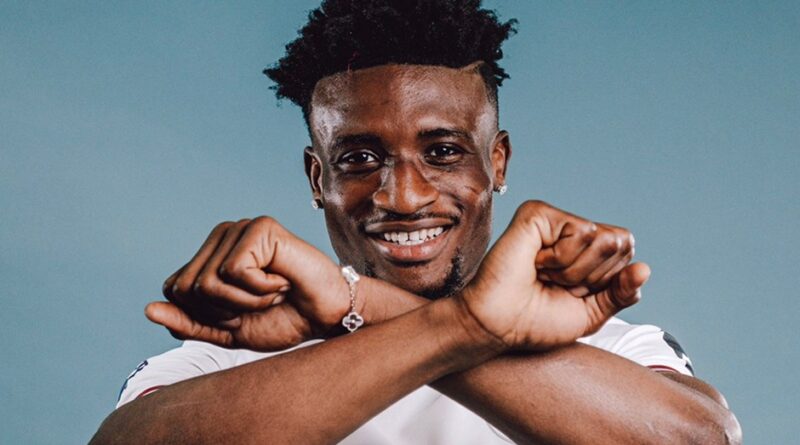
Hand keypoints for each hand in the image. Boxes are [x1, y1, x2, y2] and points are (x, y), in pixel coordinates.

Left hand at [146, 217, 350, 350]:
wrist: (327, 316)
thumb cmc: (283, 319)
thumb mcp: (228, 330)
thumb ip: (189, 322)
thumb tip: (148, 309)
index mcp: (209, 256)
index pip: (174, 290)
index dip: (206, 315)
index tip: (241, 312)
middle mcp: (220, 236)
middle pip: (186, 288)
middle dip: (223, 311)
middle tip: (258, 304)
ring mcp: (239, 228)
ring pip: (208, 282)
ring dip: (245, 302)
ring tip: (272, 293)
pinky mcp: (259, 228)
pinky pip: (234, 271)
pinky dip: (259, 290)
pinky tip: (281, 281)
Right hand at [459, 201, 649, 350]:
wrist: (500, 327)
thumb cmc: (536, 322)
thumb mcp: (591, 314)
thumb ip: (620, 293)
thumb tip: (646, 270)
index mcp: (584, 250)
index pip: (627, 251)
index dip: (606, 280)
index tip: (571, 293)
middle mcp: (570, 230)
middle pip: (621, 242)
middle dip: (593, 276)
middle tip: (556, 284)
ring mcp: (553, 220)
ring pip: (602, 237)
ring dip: (575, 270)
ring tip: (543, 274)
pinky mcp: (537, 213)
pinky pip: (581, 231)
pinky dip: (563, 259)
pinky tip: (536, 262)